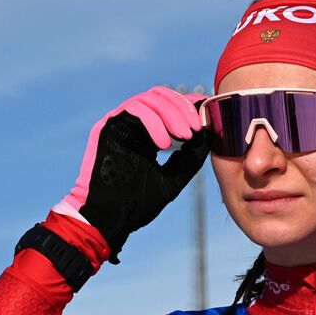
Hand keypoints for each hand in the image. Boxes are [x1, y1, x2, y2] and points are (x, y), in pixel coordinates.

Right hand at [53, 87, 207, 257]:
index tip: (205, 117)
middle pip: (160, 96)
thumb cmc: (138, 203)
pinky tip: (164, 144)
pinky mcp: (107, 127)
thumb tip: (208, 134)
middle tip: (196, 128)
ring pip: (148, 98)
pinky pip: (133, 109)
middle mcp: (132, 125)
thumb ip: (190, 157)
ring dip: (171, 113)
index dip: (188, 105)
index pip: (168, 105)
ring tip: (184, 135)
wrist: (110, 218)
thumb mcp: (174, 177)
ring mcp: (118, 124)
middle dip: (182, 108)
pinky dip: (153, 121)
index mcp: (146, 133)